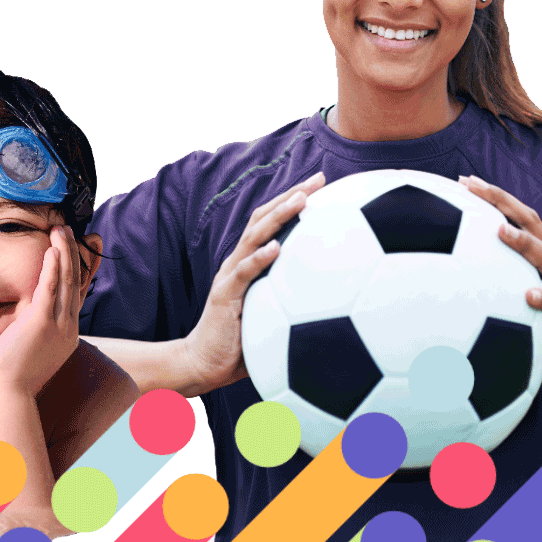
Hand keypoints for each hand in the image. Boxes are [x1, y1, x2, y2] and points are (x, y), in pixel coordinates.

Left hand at [0, 226, 80, 395]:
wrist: (8, 395)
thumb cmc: (13, 376)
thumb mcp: (33, 349)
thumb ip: (36, 329)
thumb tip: (30, 317)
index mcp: (67, 332)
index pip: (78, 292)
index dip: (82, 268)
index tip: (84, 248)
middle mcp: (68, 325)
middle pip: (76, 281)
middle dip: (75, 253)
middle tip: (70, 231)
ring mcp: (58, 324)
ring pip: (66, 280)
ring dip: (64, 252)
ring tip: (61, 230)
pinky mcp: (42, 322)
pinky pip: (51, 288)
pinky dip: (53, 267)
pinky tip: (52, 250)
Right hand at [182, 172, 325, 394]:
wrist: (204, 363)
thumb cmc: (241, 342)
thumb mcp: (272, 316)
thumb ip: (295, 303)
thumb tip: (337, 305)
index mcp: (250, 261)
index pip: (273, 221)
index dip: (294, 199)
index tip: (323, 184)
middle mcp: (239, 260)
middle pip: (264, 217)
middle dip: (292, 194)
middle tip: (320, 178)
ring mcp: (230, 274)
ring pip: (254, 236)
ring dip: (278, 216)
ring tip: (301, 200)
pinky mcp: (225, 294)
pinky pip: (244, 272)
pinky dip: (260, 258)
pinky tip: (278, 247)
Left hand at [458, 175, 541, 374]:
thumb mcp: (520, 281)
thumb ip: (497, 266)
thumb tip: (450, 261)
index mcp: (539, 248)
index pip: (516, 214)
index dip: (492, 195)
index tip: (464, 180)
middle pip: (529, 221)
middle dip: (500, 200)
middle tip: (473, 186)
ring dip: (522, 241)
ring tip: (500, 230)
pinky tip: (529, 295)